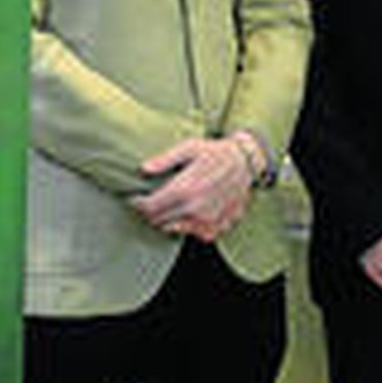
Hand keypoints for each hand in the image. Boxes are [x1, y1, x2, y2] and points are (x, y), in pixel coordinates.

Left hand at [131, 138, 251, 241]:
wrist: (246, 163)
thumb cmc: (216, 153)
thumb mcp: (190, 148)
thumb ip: (165, 160)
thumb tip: (143, 169)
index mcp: (185, 190)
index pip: (150, 207)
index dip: (138, 203)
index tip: (135, 198)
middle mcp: (195, 210)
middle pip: (159, 220)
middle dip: (151, 211)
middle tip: (152, 200)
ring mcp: (207, 222)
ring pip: (173, 229)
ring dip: (168, 219)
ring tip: (172, 203)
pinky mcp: (217, 229)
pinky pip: (193, 234)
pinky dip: (188, 225)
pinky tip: (191, 210)